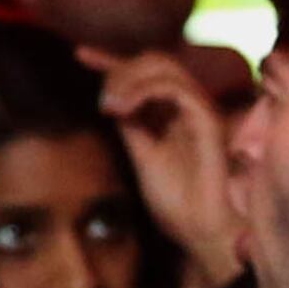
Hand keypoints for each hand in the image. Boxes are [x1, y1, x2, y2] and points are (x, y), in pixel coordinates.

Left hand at [84, 46, 240, 287]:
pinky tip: (123, 111)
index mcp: (174, 115)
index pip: (144, 74)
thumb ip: (131, 125)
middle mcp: (189, 107)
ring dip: (128, 79)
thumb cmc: (178, 204)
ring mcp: (200, 111)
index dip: (111, 61)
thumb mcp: (142, 157)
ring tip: (109, 106)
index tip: (80, 55)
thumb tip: (113, 98)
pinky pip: (175, 87)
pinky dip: (144, 91)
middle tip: (103, 103)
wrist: (202, 232)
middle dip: (119, 71)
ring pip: (163, 66)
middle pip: (154, 61)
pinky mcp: (208, 119)